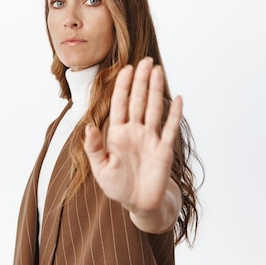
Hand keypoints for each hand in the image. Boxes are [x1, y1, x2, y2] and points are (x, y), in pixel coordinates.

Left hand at [83, 57, 181, 231]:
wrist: (140, 204)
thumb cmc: (117, 187)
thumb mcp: (100, 168)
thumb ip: (94, 147)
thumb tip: (88, 126)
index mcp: (117, 134)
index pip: (121, 104)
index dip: (123, 87)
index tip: (127, 69)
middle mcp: (135, 132)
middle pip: (139, 101)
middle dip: (142, 81)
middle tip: (146, 60)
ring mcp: (150, 139)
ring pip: (154, 109)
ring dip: (156, 90)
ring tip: (158, 71)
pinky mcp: (164, 150)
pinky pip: (170, 128)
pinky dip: (174, 114)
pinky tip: (177, 98)